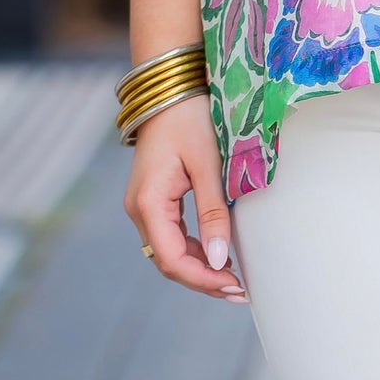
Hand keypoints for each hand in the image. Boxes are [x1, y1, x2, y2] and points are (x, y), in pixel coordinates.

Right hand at [123, 93, 247, 302]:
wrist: (171, 89)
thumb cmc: (190, 119)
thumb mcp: (208, 165)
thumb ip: (213, 212)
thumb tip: (221, 259)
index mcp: (148, 203)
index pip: (172, 259)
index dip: (203, 280)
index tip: (235, 286)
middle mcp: (139, 209)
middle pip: (168, 261)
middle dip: (204, 279)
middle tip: (240, 290)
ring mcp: (144, 205)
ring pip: (169, 251)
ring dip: (199, 268)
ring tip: (233, 279)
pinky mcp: (153, 199)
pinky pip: (170, 235)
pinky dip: (193, 250)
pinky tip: (217, 255)